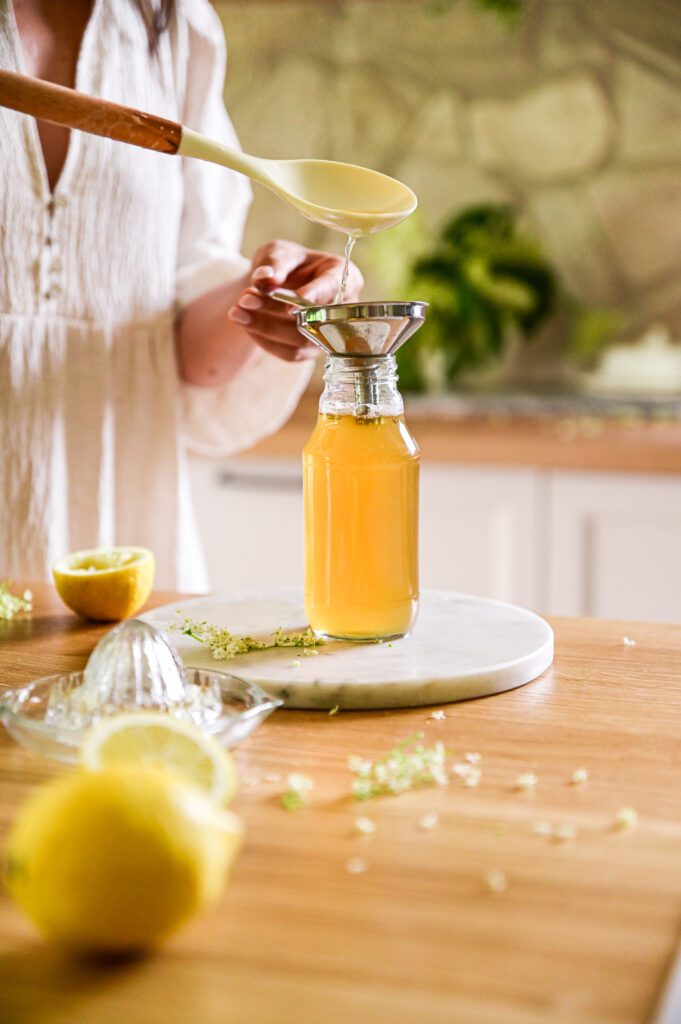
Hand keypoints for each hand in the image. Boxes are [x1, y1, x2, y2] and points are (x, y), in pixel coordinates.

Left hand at [227, 240, 363, 362]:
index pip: (333, 288)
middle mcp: (342, 309)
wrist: (277, 284)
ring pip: (300, 339)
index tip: (291, 306)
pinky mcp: (311, 351)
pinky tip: (246, 324)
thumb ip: (274, 262)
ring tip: (236, 312)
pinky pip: (290, 354)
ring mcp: (329, 333)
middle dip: (276, 308)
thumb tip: (265, 278)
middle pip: (312, 316)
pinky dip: (264, 340)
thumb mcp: (278, 252)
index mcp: (344, 277)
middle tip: (245, 298)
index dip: (315, 297)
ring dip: (264, 327)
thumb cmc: (285, 263)